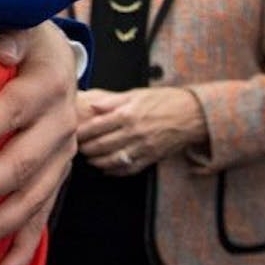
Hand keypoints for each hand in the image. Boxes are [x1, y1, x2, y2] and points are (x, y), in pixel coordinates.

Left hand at [0, 22, 76, 264]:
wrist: (54, 54)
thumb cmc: (18, 35)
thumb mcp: (17, 20)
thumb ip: (7, 28)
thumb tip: (0, 45)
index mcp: (47, 82)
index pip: (13, 109)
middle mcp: (61, 123)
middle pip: (23, 162)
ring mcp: (63, 156)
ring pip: (34, 198)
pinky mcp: (57, 178)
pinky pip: (43, 219)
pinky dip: (22, 249)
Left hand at [76, 86, 206, 175]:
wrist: (192, 114)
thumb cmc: (164, 100)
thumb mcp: (136, 94)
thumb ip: (112, 100)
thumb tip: (93, 104)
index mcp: (127, 114)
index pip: (96, 127)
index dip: (81, 133)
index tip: (72, 134)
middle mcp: (134, 132)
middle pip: (101, 145)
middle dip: (86, 149)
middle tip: (77, 148)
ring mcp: (143, 147)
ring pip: (113, 160)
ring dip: (97, 162)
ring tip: (89, 159)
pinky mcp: (152, 158)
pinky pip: (129, 169)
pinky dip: (115, 171)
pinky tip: (106, 168)